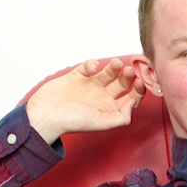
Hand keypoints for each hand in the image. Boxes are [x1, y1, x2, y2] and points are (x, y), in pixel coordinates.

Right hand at [26, 58, 145, 144]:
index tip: (140, 82)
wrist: (46, 114)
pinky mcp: (76, 77)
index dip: (138, 90)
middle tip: (129, 70)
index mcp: (109, 110)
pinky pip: (88, 66)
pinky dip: (92, 63)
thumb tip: (132, 104)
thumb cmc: (72, 121)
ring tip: (115, 63)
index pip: (130, 99)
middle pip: (121, 84)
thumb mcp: (102, 123)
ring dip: (113, 67)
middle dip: (127, 76)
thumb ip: (122, 116)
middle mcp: (101, 98)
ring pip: (107, 73)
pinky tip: (92, 67)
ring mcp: (89, 87)